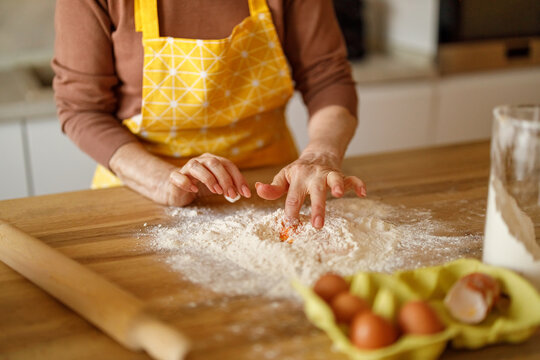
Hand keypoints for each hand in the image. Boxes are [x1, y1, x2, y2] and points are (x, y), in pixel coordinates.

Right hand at [110, 143, 249, 205]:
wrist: (176, 190)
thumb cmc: (199, 187)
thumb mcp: (217, 187)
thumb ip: (229, 187)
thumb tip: (243, 193)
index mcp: (213, 161)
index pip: (228, 165)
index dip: (238, 178)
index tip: (246, 193)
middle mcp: (201, 161)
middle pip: (215, 164)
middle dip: (226, 179)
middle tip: (232, 195)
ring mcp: (187, 167)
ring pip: (197, 167)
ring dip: (209, 179)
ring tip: (217, 192)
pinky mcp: (174, 177)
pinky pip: (179, 176)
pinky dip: (187, 183)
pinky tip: (194, 190)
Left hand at [255, 151, 365, 228]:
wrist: (318, 154)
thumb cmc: (298, 172)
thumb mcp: (283, 177)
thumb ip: (273, 188)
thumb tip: (258, 190)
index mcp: (298, 176)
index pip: (294, 195)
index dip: (292, 208)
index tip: (290, 221)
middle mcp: (314, 175)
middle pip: (316, 190)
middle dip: (317, 206)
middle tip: (317, 224)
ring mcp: (329, 175)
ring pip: (335, 179)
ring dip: (337, 185)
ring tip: (338, 195)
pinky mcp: (342, 176)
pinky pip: (352, 179)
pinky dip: (358, 184)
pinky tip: (363, 193)